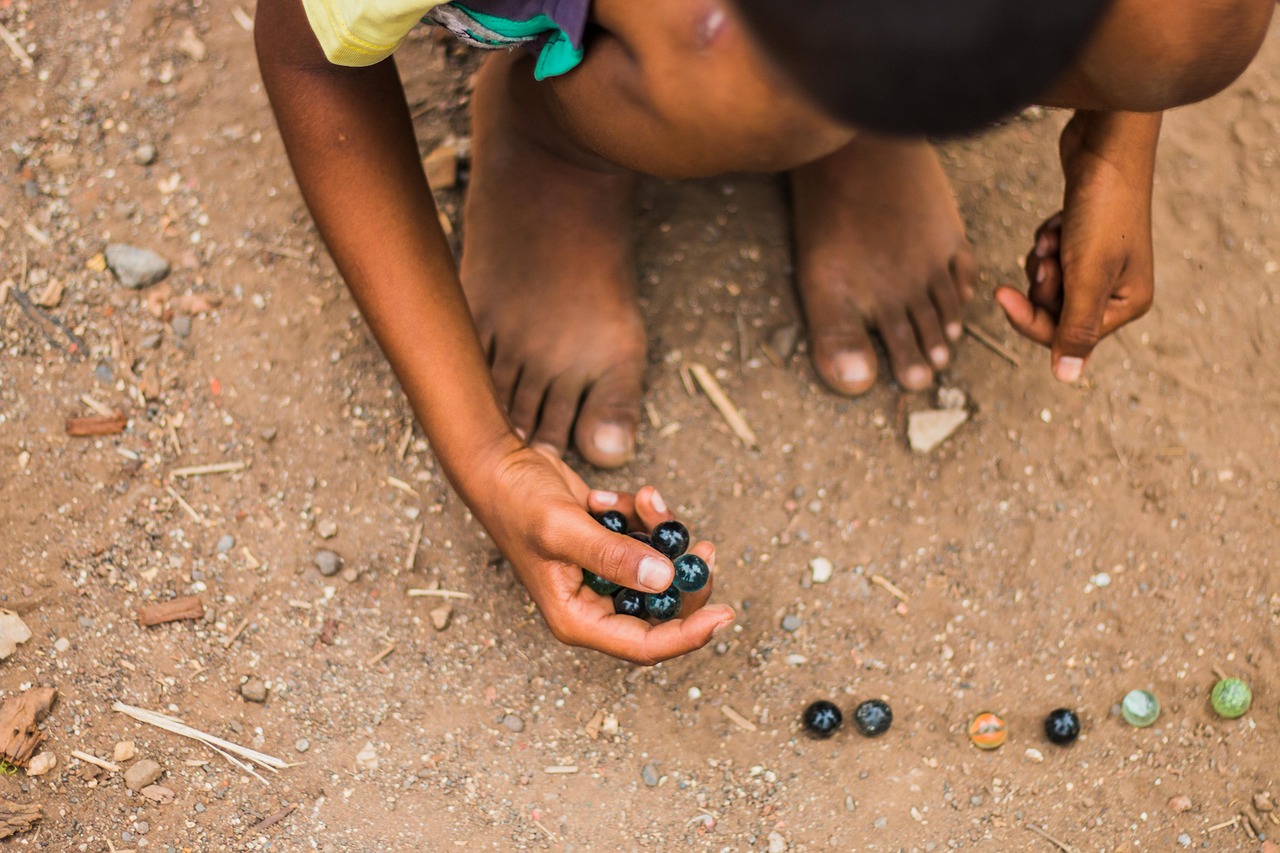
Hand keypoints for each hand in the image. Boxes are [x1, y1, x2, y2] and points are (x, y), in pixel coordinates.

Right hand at [479, 444, 733, 663]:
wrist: (501, 468)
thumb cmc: (518, 503)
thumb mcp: (563, 529)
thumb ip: (612, 555)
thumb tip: (664, 579)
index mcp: (578, 618)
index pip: (644, 644)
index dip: (688, 635)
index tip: (725, 613)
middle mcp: (596, 604)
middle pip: (662, 609)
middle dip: (685, 575)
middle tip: (703, 546)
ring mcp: (606, 576)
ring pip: (661, 569)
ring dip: (664, 532)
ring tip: (647, 498)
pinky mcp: (613, 547)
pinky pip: (649, 540)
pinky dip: (645, 516)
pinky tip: (619, 496)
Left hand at [995, 111, 1158, 382]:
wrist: (1106, 145)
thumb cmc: (1102, 208)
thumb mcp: (1086, 274)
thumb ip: (1075, 328)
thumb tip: (1067, 378)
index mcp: (1126, 304)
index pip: (1062, 336)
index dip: (1028, 318)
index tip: (1000, 295)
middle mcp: (1118, 288)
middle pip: (1052, 311)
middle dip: (1040, 283)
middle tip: (1050, 255)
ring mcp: (1102, 264)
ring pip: (1046, 284)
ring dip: (1042, 259)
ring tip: (1058, 234)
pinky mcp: (1085, 240)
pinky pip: (1050, 257)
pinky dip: (1046, 240)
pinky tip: (1058, 220)